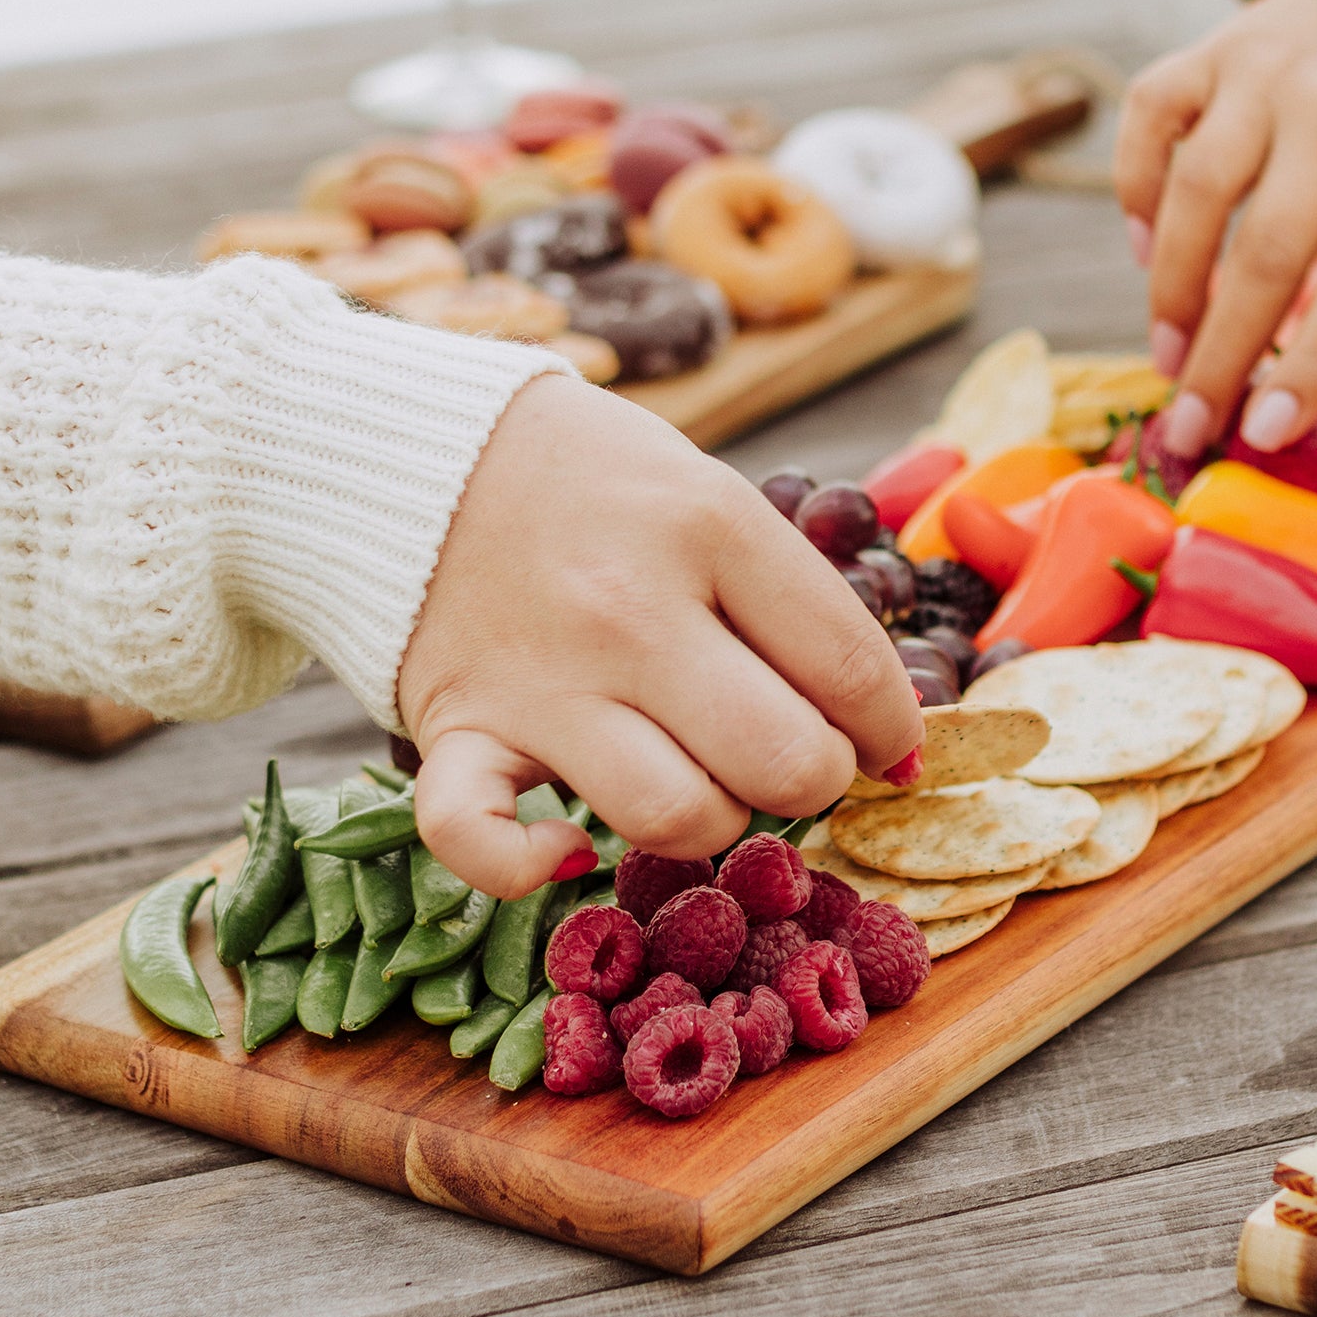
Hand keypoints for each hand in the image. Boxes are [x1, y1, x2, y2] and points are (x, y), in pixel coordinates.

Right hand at [395, 376, 923, 897]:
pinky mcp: (456, 728)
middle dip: (817, 781)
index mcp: (710, 526)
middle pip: (785, 762)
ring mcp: (540, 679)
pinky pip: (483, 840)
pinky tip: (566, 846)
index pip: (853, 669)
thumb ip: (792, 597)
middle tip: (798, 759)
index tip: (887, 745)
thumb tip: (884, 725)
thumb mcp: (711, 493)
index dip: (893, 729)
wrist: (424, 449)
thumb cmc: (595, 481)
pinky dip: (529, 867)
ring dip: (713, 822)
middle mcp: (630, 610)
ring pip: (676, 817)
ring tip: (705, 781)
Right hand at [1119, 0, 1316, 456]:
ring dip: (1172, 290)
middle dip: (1221, 356)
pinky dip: (1135, 190)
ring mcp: (1269, 72)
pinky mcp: (1212, 51)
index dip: (1312, 366)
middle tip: (1191, 430)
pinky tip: (1147, 251)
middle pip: (1268, 253)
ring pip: (1196, 194)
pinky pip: (1149, 121)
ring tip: (1170, 360)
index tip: (1267, 434)